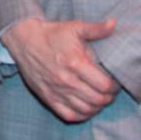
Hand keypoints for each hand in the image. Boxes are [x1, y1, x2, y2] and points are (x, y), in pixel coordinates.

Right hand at [0, 17, 119, 122]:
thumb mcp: (75, 27)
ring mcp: (57, 91)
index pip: (105, 85)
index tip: (116, 82)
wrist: (24, 41)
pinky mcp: (48, 98)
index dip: (115, 86)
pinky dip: (82, 115)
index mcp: (76, 63)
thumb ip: (97, 29)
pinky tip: (87, 108)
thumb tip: (114, 24)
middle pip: (98, 100)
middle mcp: (67, 80)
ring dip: (98, 107)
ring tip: (100, 99)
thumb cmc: (52, 34)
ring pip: (86, 110)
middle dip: (109, 97)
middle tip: (110, 91)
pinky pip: (70, 116)